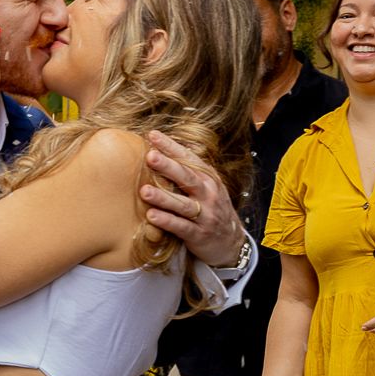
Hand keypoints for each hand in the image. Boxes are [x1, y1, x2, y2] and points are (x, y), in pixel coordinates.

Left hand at [140, 131, 243, 266]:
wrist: (230, 240)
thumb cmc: (211, 208)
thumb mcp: (207, 186)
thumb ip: (189, 169)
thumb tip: (166, 146)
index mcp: (208, 178)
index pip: (188, 158)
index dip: (171, 146)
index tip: (152, 135)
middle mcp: (208, 194)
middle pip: (187, 178)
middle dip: (168, 166)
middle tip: (150, 156)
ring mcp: (205, 215)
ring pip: (183, 204)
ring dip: (163, 197)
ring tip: (144, 190)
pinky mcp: (199, 234)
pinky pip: (181, 227)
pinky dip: (167, 221)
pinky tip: (151, 216)